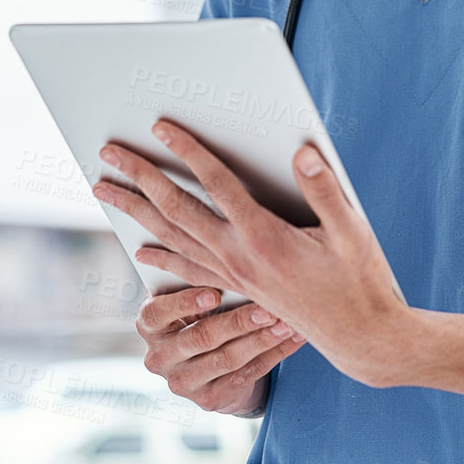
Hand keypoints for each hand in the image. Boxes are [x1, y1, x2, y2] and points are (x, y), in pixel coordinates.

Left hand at [95, 120, 411, 388]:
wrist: (358, 337)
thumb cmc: (360, 280)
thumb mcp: (352, 232)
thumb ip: (324, 190)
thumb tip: (302, 153)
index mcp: (264, 237)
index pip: (216, 183)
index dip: (188, 151)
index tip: (160, 127)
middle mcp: (238, 257)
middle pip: (176, 208)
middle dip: (139, 176)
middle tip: (108, 151)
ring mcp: (232, 274)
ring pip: (172, 236)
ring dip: (135, 209)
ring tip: (103, 189)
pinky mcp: (237, 286)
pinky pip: (187, 267)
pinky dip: (161, 253)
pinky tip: (140, 246)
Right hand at [137, 286, 305, 415]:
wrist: (202, 364)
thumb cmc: (196, 315)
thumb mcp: (187, 299)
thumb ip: (199, 283)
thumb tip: (233, 263)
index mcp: (149, 325)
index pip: (158, 313)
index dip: (185, 303)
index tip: (213, 293)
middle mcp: (159, 357)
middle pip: (200, 338)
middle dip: (237, 322)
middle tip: (266, 310)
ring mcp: (183, 382)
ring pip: (227, 359)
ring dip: (261, 340)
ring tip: (286, 323)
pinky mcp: (209, 399)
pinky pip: (247, 374)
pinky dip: (274, 354)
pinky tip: (292, 339)